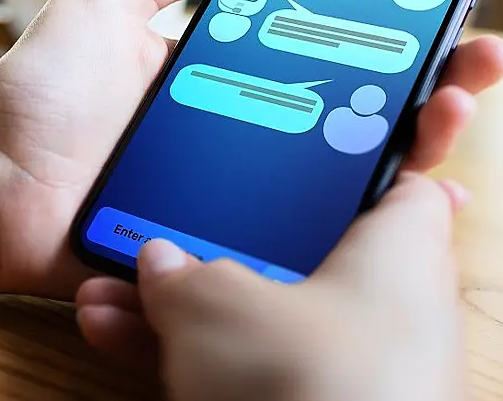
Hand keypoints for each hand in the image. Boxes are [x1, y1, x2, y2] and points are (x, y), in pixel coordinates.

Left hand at [0, 0, 502, 297]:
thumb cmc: (38, 95)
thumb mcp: (104, 1)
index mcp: (222, 77)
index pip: (322, 53)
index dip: (383, 39)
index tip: (440, 19)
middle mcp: (241, 134)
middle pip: (350, 116)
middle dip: (423, 91)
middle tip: (478, 70)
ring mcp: (233, 193)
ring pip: (342, 180)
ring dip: (412, 154)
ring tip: (455, 122)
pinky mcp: (220, 245)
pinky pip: (300, 242)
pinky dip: (363, 232)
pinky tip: (415, 212)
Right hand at [76, 174, 468, 400]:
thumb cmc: (307, 383)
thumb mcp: (221, 306)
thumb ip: (186, 272)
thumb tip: (161, 263)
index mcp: (396, 250)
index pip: (393, 175)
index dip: (347, 146)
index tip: (293, 126)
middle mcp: (380, 308)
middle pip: (293, 249)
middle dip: (214, 240)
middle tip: (162, 217)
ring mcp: (340, 366)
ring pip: (251, 315)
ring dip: (176, 306)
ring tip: (106, 290)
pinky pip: (239, 368)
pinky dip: (184, 354)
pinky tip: (113, 333)